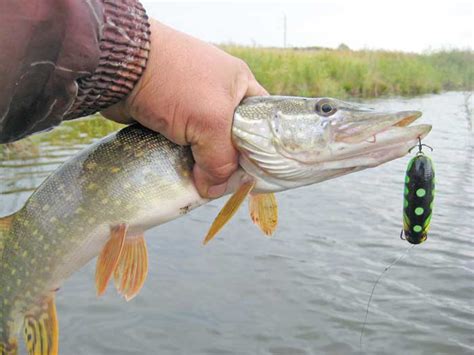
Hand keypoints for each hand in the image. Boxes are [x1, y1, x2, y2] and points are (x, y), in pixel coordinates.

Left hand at [102, 20, 267, 197]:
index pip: (259, 122)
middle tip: (224, 185)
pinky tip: (181, 174)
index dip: (259, 149)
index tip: (252, 176)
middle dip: (226, 161)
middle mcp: (218, 93)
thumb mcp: (211, 121)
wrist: (119, 66)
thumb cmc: (175, 83)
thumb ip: (221, 160)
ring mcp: (191, 104)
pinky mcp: (168, 116)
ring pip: (204, 144)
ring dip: (201, 164)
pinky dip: (181, 159)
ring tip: (202, 185)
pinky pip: (182, 144)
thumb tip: (215, 190)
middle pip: (231, 138)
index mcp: (239, 84)